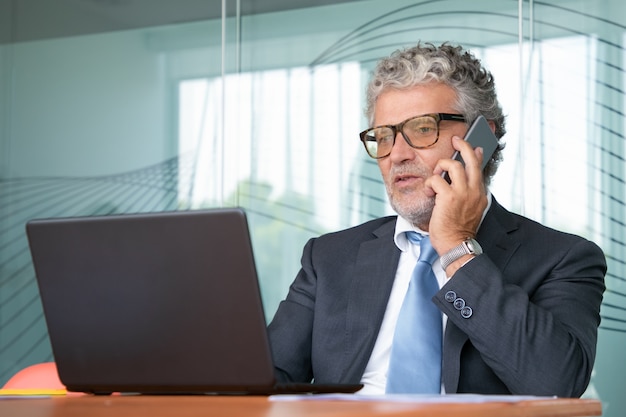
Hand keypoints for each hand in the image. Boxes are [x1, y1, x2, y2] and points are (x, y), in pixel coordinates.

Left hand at [424, 136, 487, 257]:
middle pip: (471, 158)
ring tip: (435, 177)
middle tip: (455, 140)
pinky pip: (436, 179)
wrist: (457, 245)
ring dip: (441, 166)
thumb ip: (469, 192)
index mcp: (480, 193)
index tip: (473, 146)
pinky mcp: (449, 197)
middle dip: (463, 145)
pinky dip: (430, 183)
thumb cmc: (458, 229)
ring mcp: (463, 193)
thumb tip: (466, 178)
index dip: (475, 153)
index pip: (480, 167)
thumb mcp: (470, 208)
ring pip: (453, 165)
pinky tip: (429, 192)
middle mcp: (474, 190)